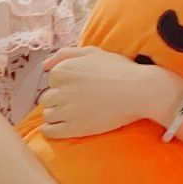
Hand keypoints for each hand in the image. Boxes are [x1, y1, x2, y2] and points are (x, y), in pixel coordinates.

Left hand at [41, 47, 179, 139]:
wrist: (138, 91)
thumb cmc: (118, 69)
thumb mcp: (91, 52)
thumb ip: (65, 54)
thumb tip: (45, 66)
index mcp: (62, 71)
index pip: (52, 80)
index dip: (64, 84)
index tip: (79, 86)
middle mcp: (59, 90)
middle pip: (48, 98)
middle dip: (60, 99)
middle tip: (78, 101)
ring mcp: (65, 111)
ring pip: (48, 114)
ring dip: (56, 114)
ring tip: (73, 113)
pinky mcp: (73, 128)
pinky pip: (51, 131)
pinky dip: (50, 130)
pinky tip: (58, 128)